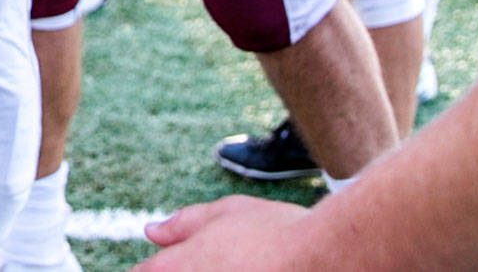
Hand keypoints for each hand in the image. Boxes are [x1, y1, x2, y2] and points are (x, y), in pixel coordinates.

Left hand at [134, 196, 313, 268]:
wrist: (326, 260)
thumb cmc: (276, 232)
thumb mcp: (226, 212)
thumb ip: (183, 224)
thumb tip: (152, 231)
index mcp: (175, 268)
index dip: (153, 271)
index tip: (174, 266)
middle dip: (185, 271)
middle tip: (222, 263)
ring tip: (240, 265)